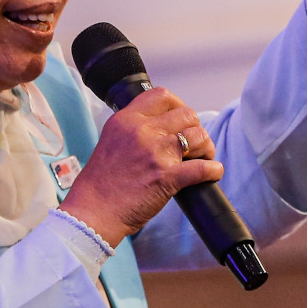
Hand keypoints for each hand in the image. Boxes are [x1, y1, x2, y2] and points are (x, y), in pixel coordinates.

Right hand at [60, 87, 221, 246]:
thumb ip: (133, 130)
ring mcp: (156, 152)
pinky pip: (204, 168)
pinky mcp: (167, 177)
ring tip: (202, 158)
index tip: (182, 118)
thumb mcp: (112, 141)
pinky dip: (213, 170)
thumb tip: (161, 126)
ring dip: (206, 147)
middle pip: (187, 114)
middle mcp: (142, 131)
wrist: (93, 211)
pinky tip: (212, 173)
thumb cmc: (101, 183)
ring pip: (198, 136)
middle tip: (194, 144)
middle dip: (196, 128)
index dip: (179, 105)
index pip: (162, 96)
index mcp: (126, 120)